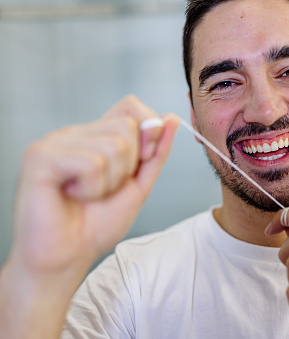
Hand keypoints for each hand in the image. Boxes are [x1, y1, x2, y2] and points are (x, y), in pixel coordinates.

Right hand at [12, 95, 178, 274]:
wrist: (67, 257)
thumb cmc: (96, 225)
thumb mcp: (138, 185)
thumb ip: (155, 153)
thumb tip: (170, 118)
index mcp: (95, 136)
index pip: (131, 106)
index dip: (147, 131)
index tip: (142, 160)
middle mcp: (74, 133)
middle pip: (127, 126)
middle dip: (128, 167)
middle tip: (103, 189)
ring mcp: (55, 142)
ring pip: (114, 145)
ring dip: (109, 183)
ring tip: (86, 194)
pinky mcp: (40, 156)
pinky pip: (91, 162)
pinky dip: (92, 188)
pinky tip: (72, 195)